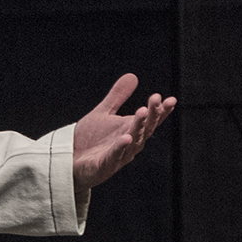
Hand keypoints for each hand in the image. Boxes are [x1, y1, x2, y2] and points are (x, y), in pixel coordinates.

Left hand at [70, 73, 177, 189]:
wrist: (70, 160)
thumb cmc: (90, 139)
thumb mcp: (104, 113)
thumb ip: (117, 97)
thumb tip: (132, 76)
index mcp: (130, 130)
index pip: (150, 121)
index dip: (161, 111)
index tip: (170, 100)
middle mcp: (129, 143)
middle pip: (145, 129)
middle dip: (152, 114)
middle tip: (156, 99)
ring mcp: (118, 156)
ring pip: (133, 142)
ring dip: (138, 127)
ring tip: (142, 112)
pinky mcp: (104, 165)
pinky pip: (114, 156)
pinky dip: (120, 147)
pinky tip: (126, 137)